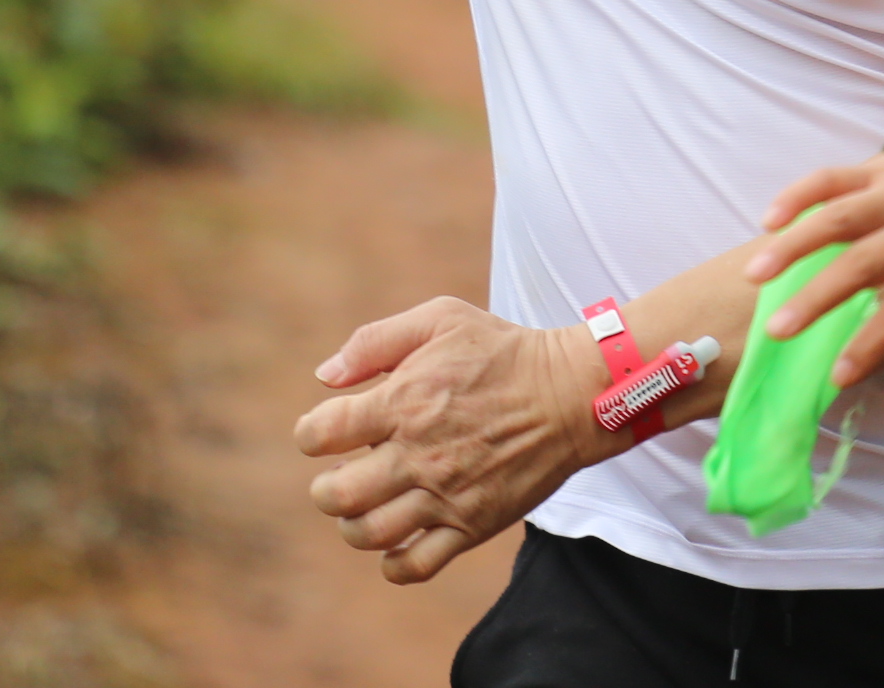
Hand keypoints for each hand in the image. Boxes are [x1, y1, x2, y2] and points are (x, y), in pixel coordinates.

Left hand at [292, 298, 607, 583]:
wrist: (572, 394)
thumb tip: (325, 377)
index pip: (321, 434)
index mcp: (403, 401)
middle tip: (341, 477)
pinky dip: (392, 564)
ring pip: (369, 534)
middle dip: (325, 489)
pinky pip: (415, 566)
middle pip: (336, 495)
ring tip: (366, 507)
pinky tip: (394, 542)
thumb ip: (375, 341)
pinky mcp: (472, 524)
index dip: (311, 434)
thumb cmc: (503, 350)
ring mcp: (446, 495)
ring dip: (353, 525)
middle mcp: (418, 454)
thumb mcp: (442, 318)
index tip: (326, 432)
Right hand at [744, 143, 883, 423]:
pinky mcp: (881, 166)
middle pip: (867, 262)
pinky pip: (835, 176)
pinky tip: (770, 220)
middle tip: (777, 331)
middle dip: (819, 298)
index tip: (836, 376)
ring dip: (796, 244)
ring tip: (757, 274)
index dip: (872, 343)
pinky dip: (799, 195)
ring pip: (842, 216)